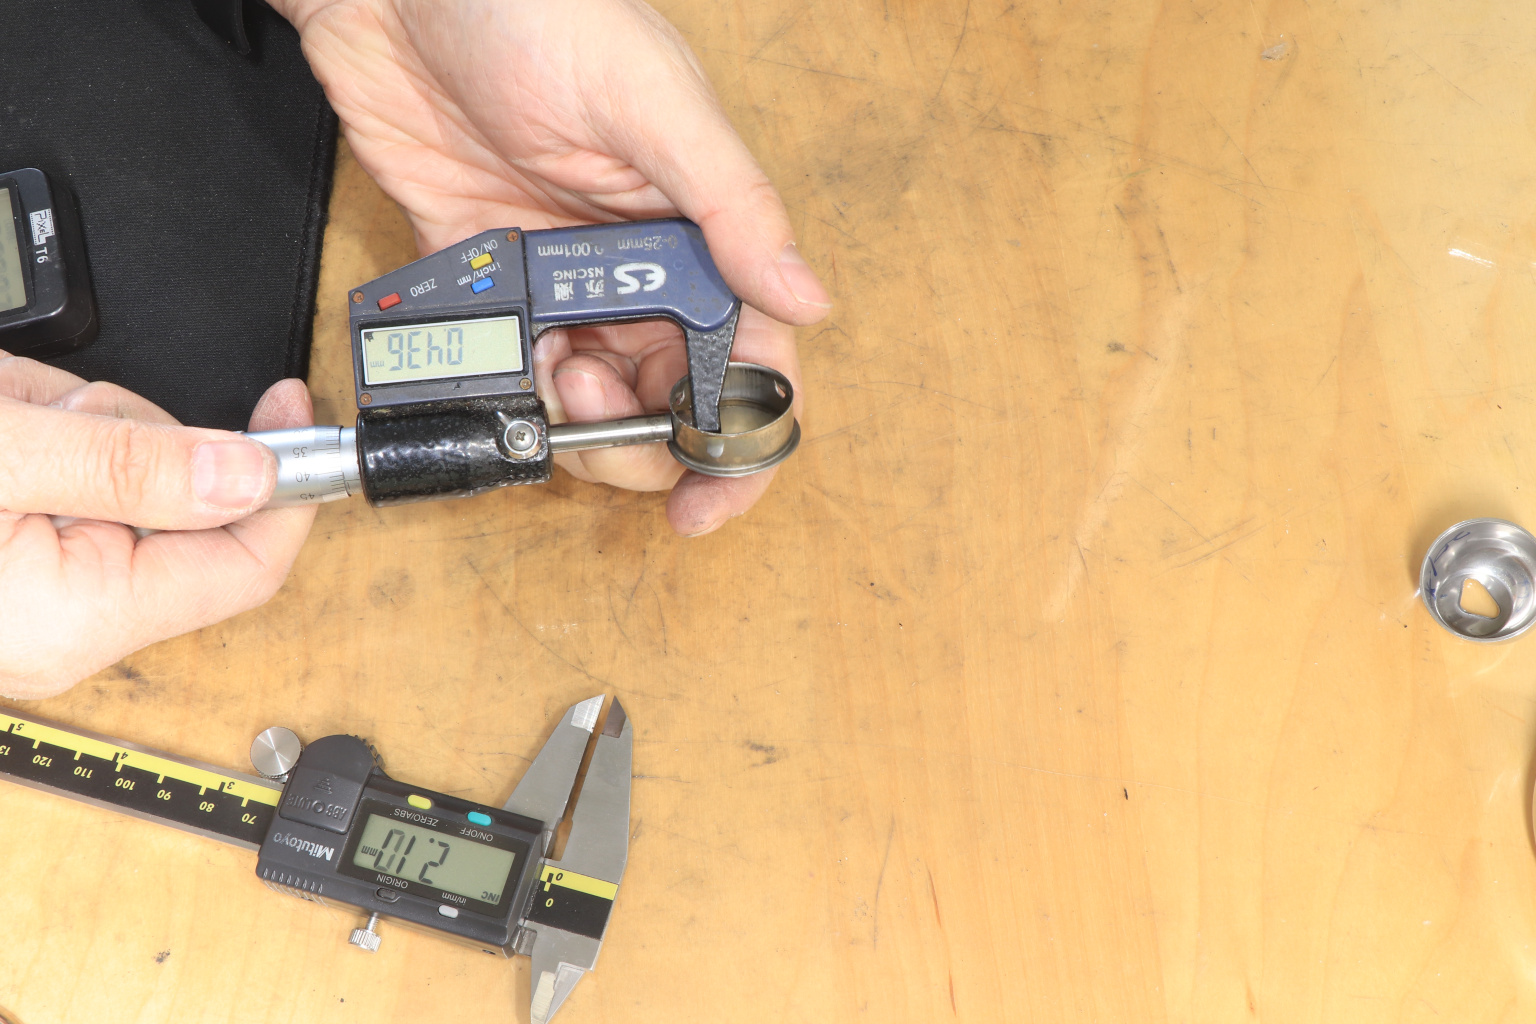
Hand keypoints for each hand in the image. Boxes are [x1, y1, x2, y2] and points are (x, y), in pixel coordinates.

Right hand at [0, 355, 316, 698]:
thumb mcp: (2, 457)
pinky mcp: (14, 553)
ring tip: (3, 413)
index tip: (293, 414)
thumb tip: (248, 475)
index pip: (244, 565)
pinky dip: (39, 421)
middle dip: (130, 431)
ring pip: (126, 469)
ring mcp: (35, 587)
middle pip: (186, 502)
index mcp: (79, 619)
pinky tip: (0, 416)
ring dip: (69, 417)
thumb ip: (128, 467)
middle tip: (53, 411)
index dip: (283, 485)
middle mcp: (64, 620)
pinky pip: (71, 469)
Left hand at [274, 0, 830, 534]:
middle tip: (594, 407)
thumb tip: (806, 300)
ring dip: (570, 419)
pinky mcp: (489, 281)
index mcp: (700, 227)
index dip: (741, 440)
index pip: (752, 358)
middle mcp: (638, 267)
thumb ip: (731, 204)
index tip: (706, 497)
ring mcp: (562, 281)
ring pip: (591, 399)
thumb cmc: (532, 7)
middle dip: (643, 438)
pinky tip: (494, 358)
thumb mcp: (648, 98)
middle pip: (672, 400)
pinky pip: (509, 365)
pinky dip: (505, 385)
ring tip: (543, 372)